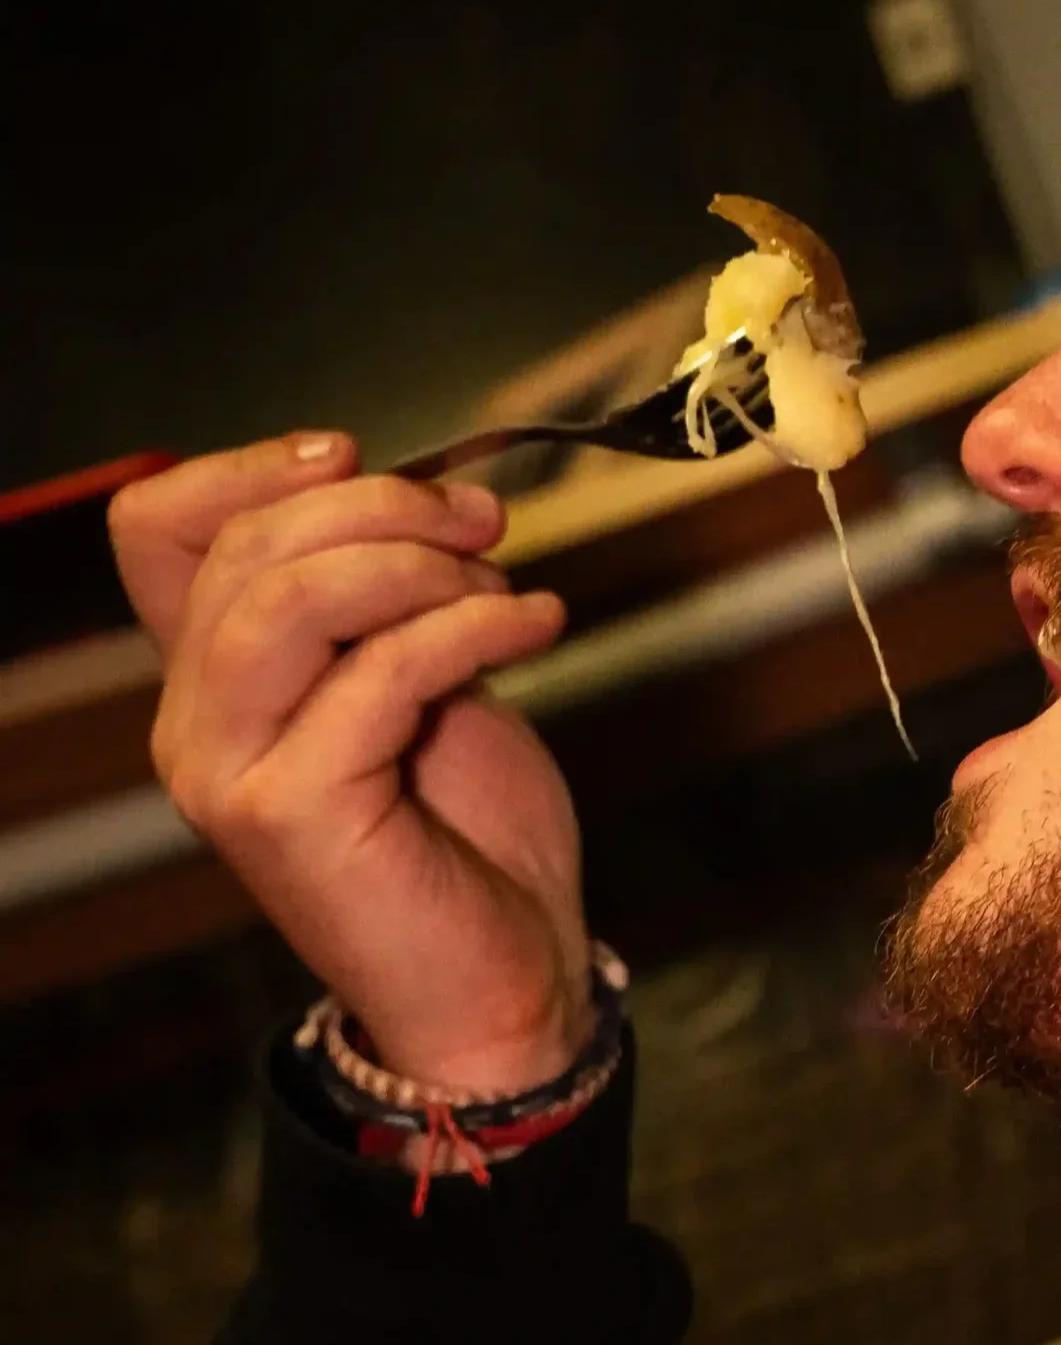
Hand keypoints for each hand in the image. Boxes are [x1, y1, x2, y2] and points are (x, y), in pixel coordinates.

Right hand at [111, 433, 592, 1094]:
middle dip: (381, 508)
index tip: (358, 455)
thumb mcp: (419, 681)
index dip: (251, 467)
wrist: (506, 974)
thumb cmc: (466, 830)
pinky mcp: (293, 814)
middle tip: (484, 527)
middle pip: (244, 547)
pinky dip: (475, 626)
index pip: (155, 527)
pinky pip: (379, 673)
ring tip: (503, 591)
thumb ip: (383, 601)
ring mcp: (231, 771)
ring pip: (289, 601)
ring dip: (419, 567)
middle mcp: (195, 722)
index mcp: (213, 677)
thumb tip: (415, 495)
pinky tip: (538, 625)